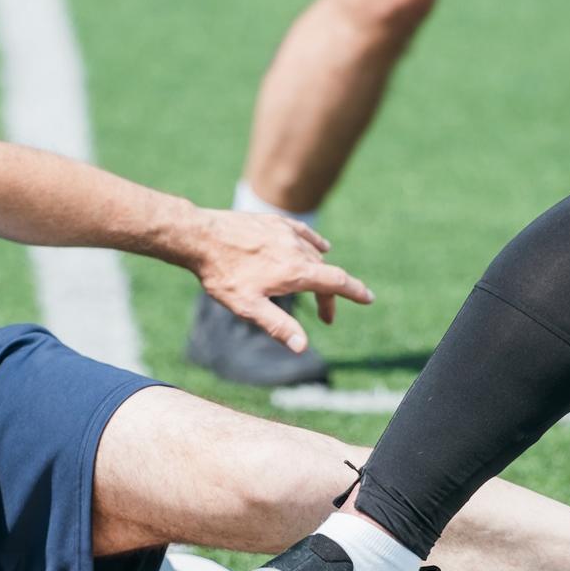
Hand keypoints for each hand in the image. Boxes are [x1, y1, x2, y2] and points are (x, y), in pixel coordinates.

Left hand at [191, 209, 373, 352]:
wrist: (200, 238)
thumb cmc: (222, 275)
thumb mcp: (248, 307)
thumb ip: (278, 326)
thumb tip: (302, 347)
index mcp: (294, 272)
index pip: (336, 282)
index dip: (355, 292)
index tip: (369, 298)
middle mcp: (296, 250)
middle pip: (325, 273)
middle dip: (329, 295)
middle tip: (324, 316)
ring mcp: (285, 233)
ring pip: (313, 254)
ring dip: (319, 273)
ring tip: (315, 289)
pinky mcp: (274, 223)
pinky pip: (303, 234)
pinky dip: (315, 244)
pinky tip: (320, 247)